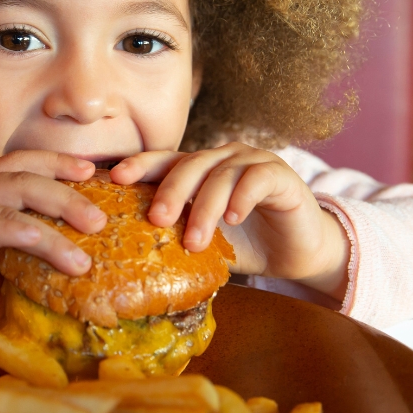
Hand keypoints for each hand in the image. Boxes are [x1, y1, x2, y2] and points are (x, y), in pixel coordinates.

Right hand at [0, 151, 105, 326]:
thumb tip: (44, 250)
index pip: (23, 164)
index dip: (59, 162)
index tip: (94, 171)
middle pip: (28, 177)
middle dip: (70, 192)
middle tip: (104, 216)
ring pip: (14, 199)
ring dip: (57, 215)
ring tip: (89, 241)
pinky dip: (20, 231)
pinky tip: (46, 242)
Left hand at [109, 143, 349, 299]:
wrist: (296, 253)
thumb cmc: (246, 244)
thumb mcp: (204, 241)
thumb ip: (175, 238)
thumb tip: (129, 254)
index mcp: (199, 170)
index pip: (165, 160)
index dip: (141, 165)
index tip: (116, 179)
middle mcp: (223, 158)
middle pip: (189, 164)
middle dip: (170, 191)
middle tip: (157, 219)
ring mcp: (252, 162)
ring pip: (221, 175)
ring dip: (205, 208)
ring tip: (196, 241)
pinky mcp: (280, 174)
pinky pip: (256, 179)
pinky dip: (242, 198)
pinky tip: (233, 219)